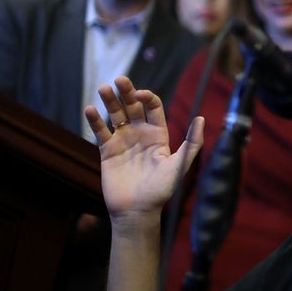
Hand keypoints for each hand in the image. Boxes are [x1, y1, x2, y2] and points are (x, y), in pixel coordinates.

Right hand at [84, 76, 204, 219]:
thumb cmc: (161, 190)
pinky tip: (90, 109)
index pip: (152, 108)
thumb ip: (192, 143)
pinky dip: (94, 120)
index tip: (139, 94)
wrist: (137, 210)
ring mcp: (123, 141)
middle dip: (126, 92)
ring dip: (109, 101)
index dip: (147, 97)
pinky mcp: (107, 151)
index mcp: (159, 135)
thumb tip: (201, 118)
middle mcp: (140, 134)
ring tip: (103, 88)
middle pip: (132, 106)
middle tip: (118, 79)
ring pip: (115, 115)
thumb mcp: (179, 165)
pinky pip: (100, 131)